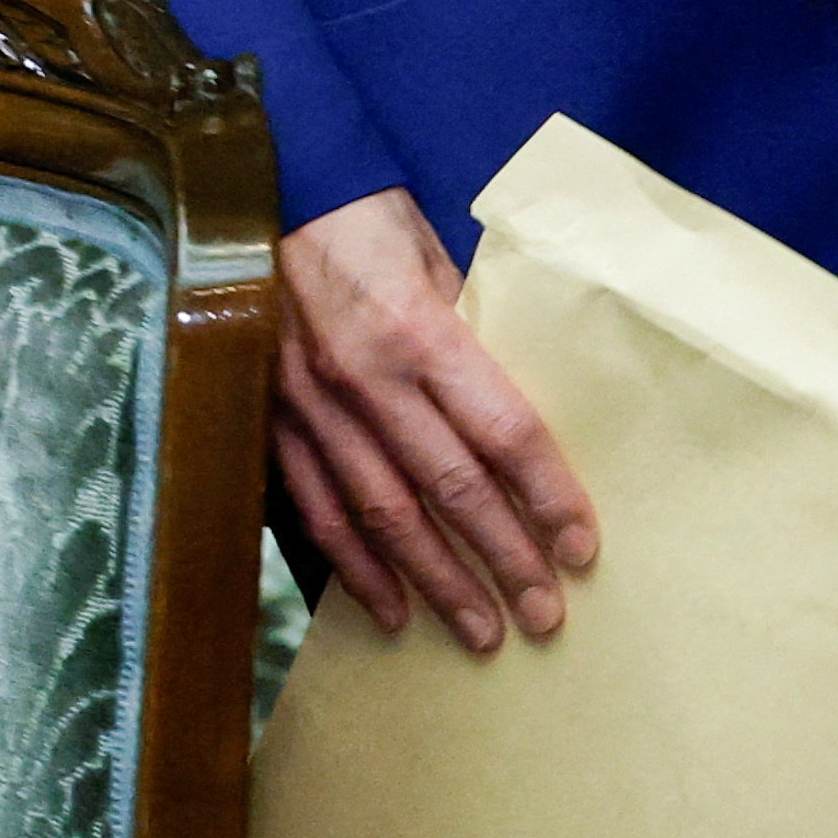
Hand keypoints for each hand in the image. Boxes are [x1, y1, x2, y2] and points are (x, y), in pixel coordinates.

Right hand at [272, 187, 596, 651]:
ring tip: (484, 634)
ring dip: (439, 582)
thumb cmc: (364, 222)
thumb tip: (518, 397)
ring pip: (384, 518)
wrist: (255, 203)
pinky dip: (358, 570)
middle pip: (449, 489)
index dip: (547, 494)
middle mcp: (363, 381)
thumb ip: (474, 331)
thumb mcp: (437, 255)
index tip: (582, 547)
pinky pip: (319, 515)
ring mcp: (310, 412)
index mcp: (418, 330)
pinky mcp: (272, 429)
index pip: (501, 431)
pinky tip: (395, 613)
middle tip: (546, 617)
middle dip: (504, 558)